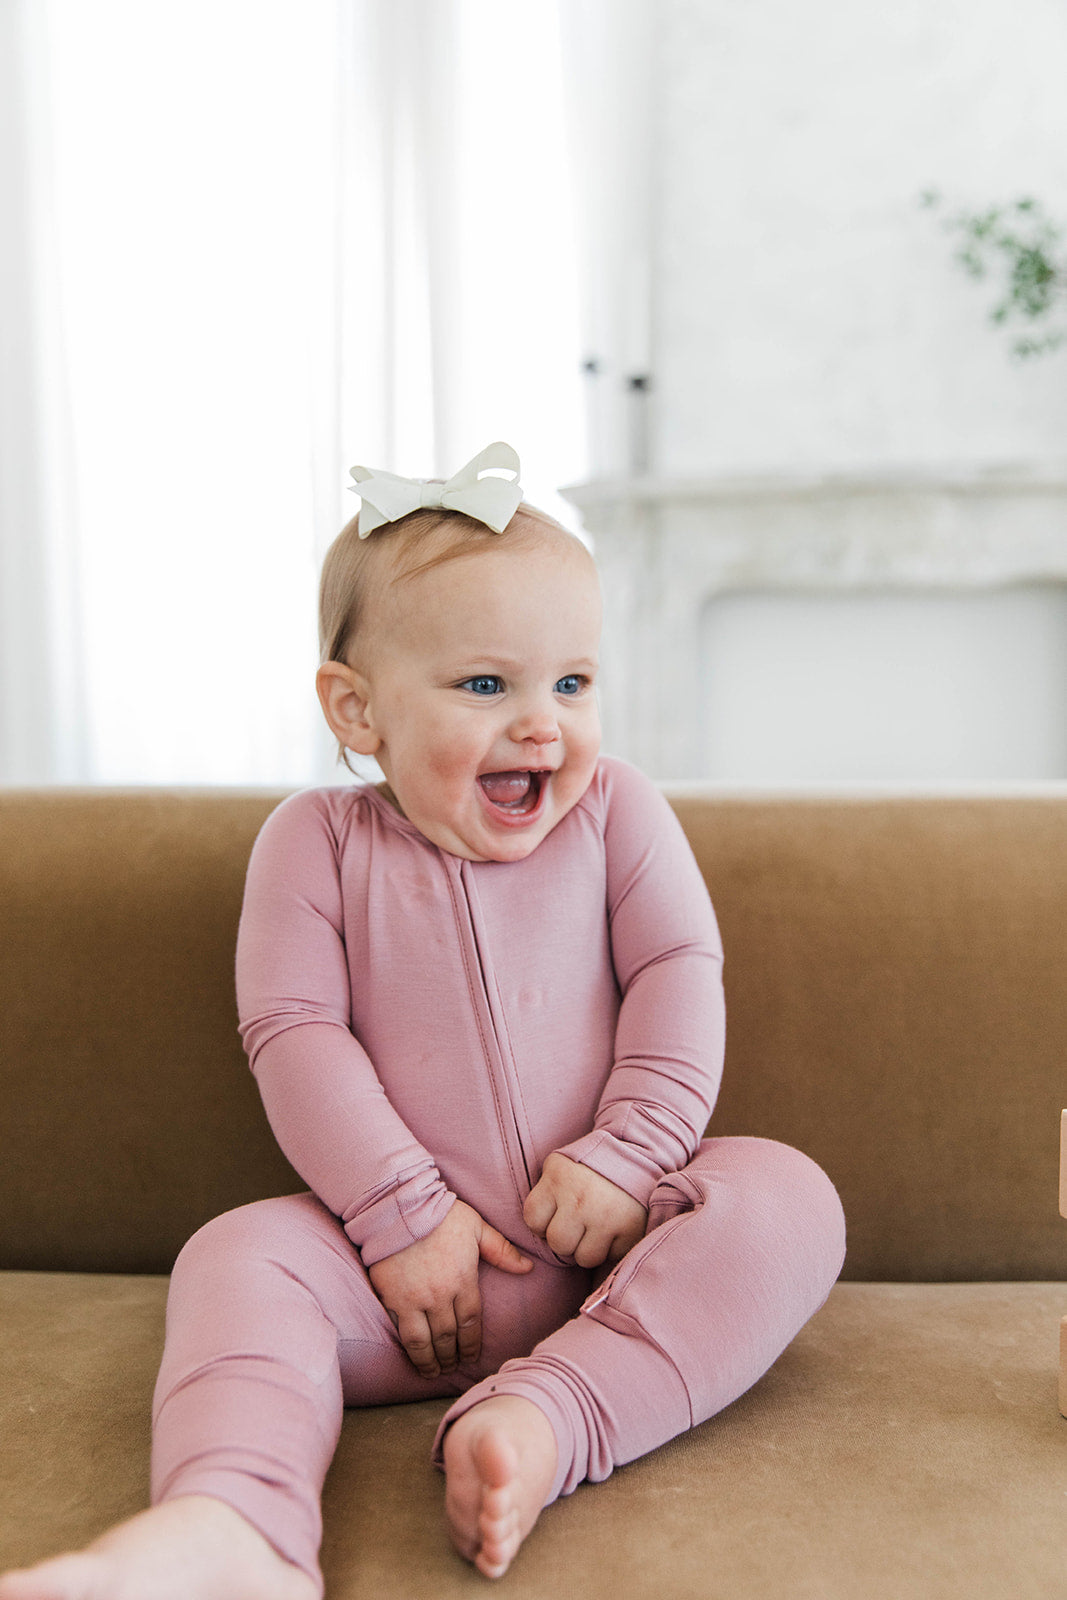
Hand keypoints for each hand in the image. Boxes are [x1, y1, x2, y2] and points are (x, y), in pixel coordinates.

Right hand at [367, 1199, 531, 1377]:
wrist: (400, 1206)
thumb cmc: (441, 1213)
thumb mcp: (477, 1227)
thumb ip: (501, 1250)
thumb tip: (528, 1267)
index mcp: (464, 1279)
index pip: (471, 1322)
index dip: (472, 1344)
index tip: (472, 1356)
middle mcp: (441, 1295)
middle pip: (449, 1337)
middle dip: (453, 1356)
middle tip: (453, 1367)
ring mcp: (415, 1300)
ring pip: (426, 1342)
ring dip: (432, 1361)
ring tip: (435, 1371)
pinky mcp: (392, 1299)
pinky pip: (403, 1333)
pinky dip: (410, 1351)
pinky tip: (414, 1359)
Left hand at [523, 1152, 646, 1268]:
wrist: (638, 1154)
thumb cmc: (591, 1167)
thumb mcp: (561, 1167)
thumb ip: (546, 1194)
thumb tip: (537, 1232)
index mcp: (559, 1177)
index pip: (532, 1219)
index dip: (541, 1223)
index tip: (554, 1215)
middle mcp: (580, 1197)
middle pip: (558, 1244)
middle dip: (565, 1239)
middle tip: (577, 1225)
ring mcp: (607, 1215)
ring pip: (584, 1258)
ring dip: (588, 1248)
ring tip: (595, 1228)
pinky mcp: (631, 1229)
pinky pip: (611, 1257)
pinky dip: (611, 1248)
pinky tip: (613, 1229)